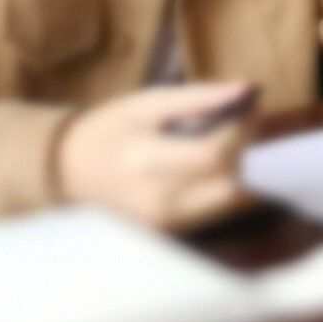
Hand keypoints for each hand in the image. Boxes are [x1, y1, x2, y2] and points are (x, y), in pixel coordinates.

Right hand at [54, 82, 256, 228]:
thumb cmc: (112, 127)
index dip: (242, 129)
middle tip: (242, 122)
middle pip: (228, 183)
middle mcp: (158, 200)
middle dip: (244, 151)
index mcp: (147, 162)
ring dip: (236, 167)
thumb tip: (246, 91)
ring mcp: (165, 221)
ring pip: (226, 200)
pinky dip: (219, 183)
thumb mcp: (150, 101)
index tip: (250, 104)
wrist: (72, 168)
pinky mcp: (170, 230)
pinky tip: (208, 161)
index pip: (214, 155)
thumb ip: (199, 97)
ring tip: (224, 138)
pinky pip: (211, 208)